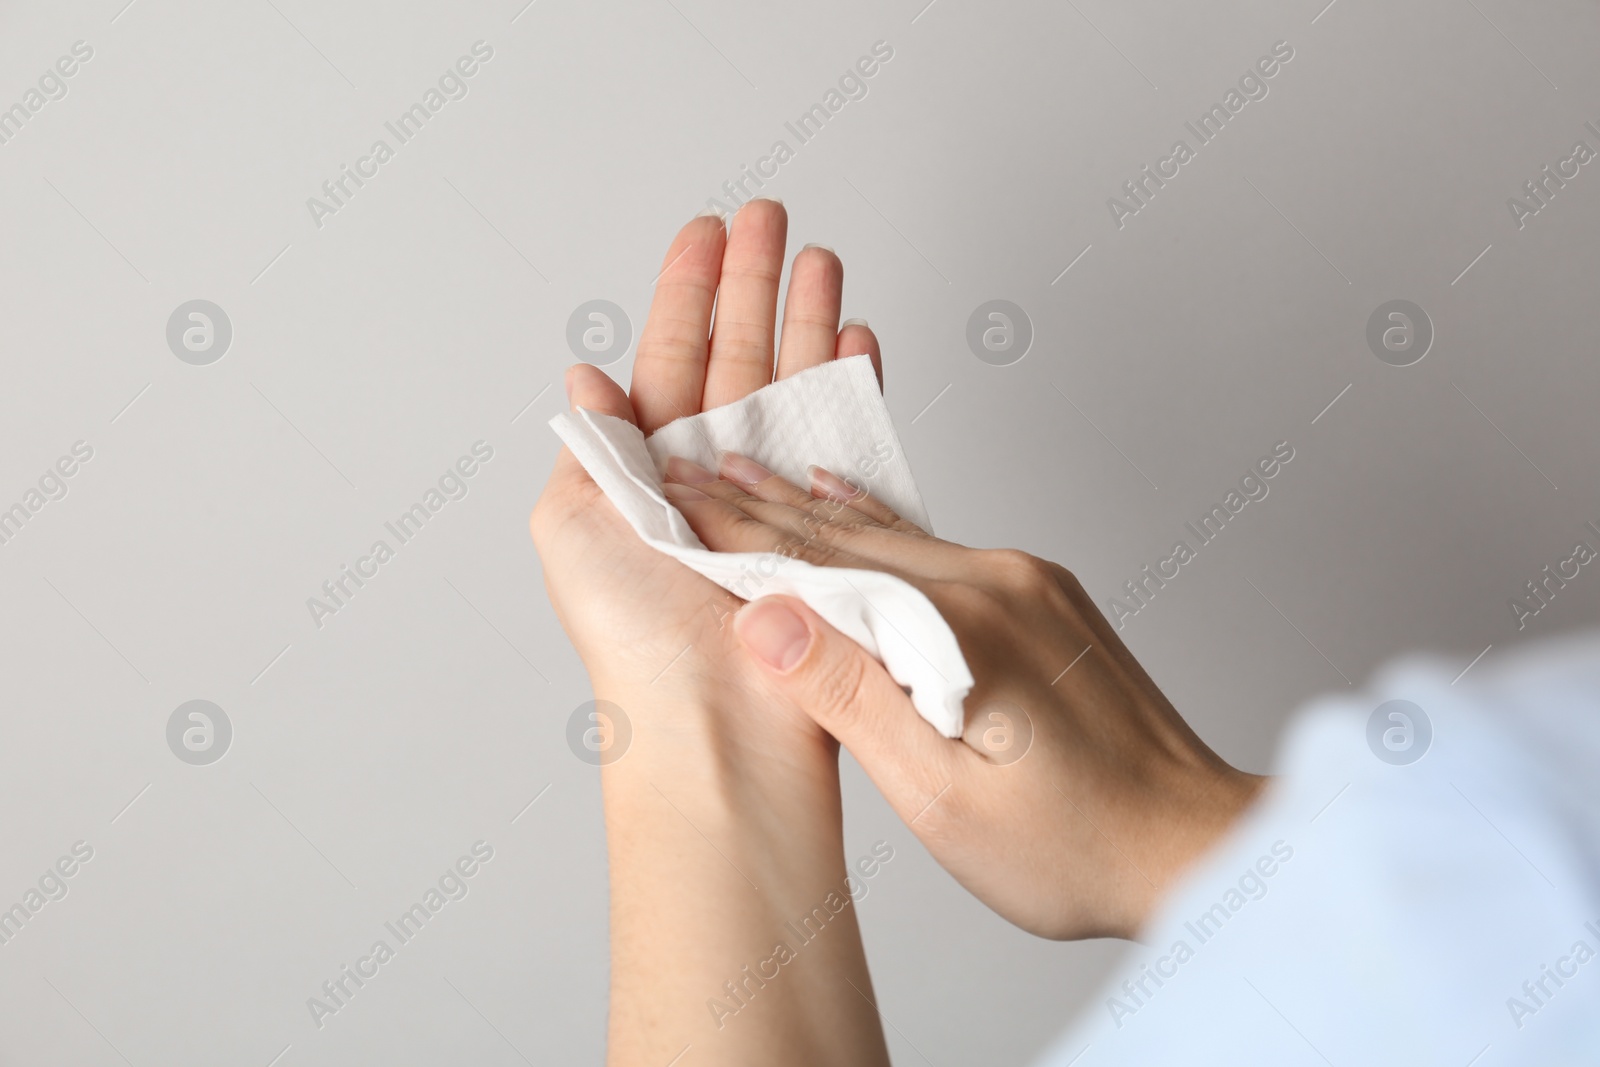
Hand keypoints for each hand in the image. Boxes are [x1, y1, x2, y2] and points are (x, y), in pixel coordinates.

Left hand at [530, 201, 892, 1065]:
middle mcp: (711, 477)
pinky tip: (856, 334)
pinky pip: (847, 438)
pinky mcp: (831, 523)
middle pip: (739, 354)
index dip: (687, 291)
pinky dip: (855, 384)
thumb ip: (587, 444)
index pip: (670, 358)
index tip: (705, 231)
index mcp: (647, 472)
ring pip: (797, 383)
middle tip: (770, 214)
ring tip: (822, 254)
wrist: (716, 724)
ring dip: (808, 315)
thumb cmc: (635, 640)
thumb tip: (583, 377)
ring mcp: (775, 497)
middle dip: (755, 280)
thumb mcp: (571, 528)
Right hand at [660, 458, 1267, 939]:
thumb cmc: (1075, 848)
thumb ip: (851, 697)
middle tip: (686, 472)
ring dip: (811, 508)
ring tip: (744, 470)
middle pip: (851, 533)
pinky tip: (843, 500)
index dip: (738, 534)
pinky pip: (936, 546)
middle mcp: (998, 580)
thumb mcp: (944, 799)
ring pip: (893, 532)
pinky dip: (876, 525)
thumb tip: (763, 616)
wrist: (1194, 842)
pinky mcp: (1044, 594)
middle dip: (760, 505)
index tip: (671, 503)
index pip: (821, 564)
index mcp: (964, 626)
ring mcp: (1027, 580)